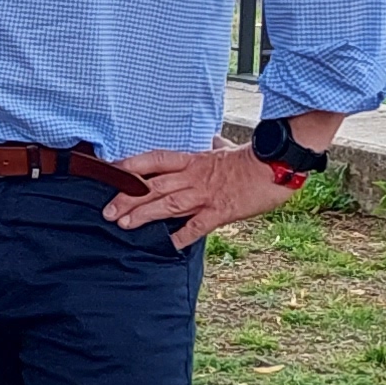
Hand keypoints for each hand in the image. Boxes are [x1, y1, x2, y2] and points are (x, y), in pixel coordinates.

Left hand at [102, 135, 317, 251]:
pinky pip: (198, 226)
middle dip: (128, 198)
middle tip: (108, 211)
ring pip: (168, 204)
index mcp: (194, 160)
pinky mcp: (221, 211)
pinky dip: (182, 236)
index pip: (155, 160)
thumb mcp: (228, 148)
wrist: (278, 165)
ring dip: (144, 215)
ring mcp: (206, 195)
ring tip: (124, 224)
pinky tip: (167, 245)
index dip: (131, 166)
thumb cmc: (253, 157)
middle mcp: (194, 177)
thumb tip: (212, 138)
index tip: (110, 171)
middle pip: (154, 186)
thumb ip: (215, 146)